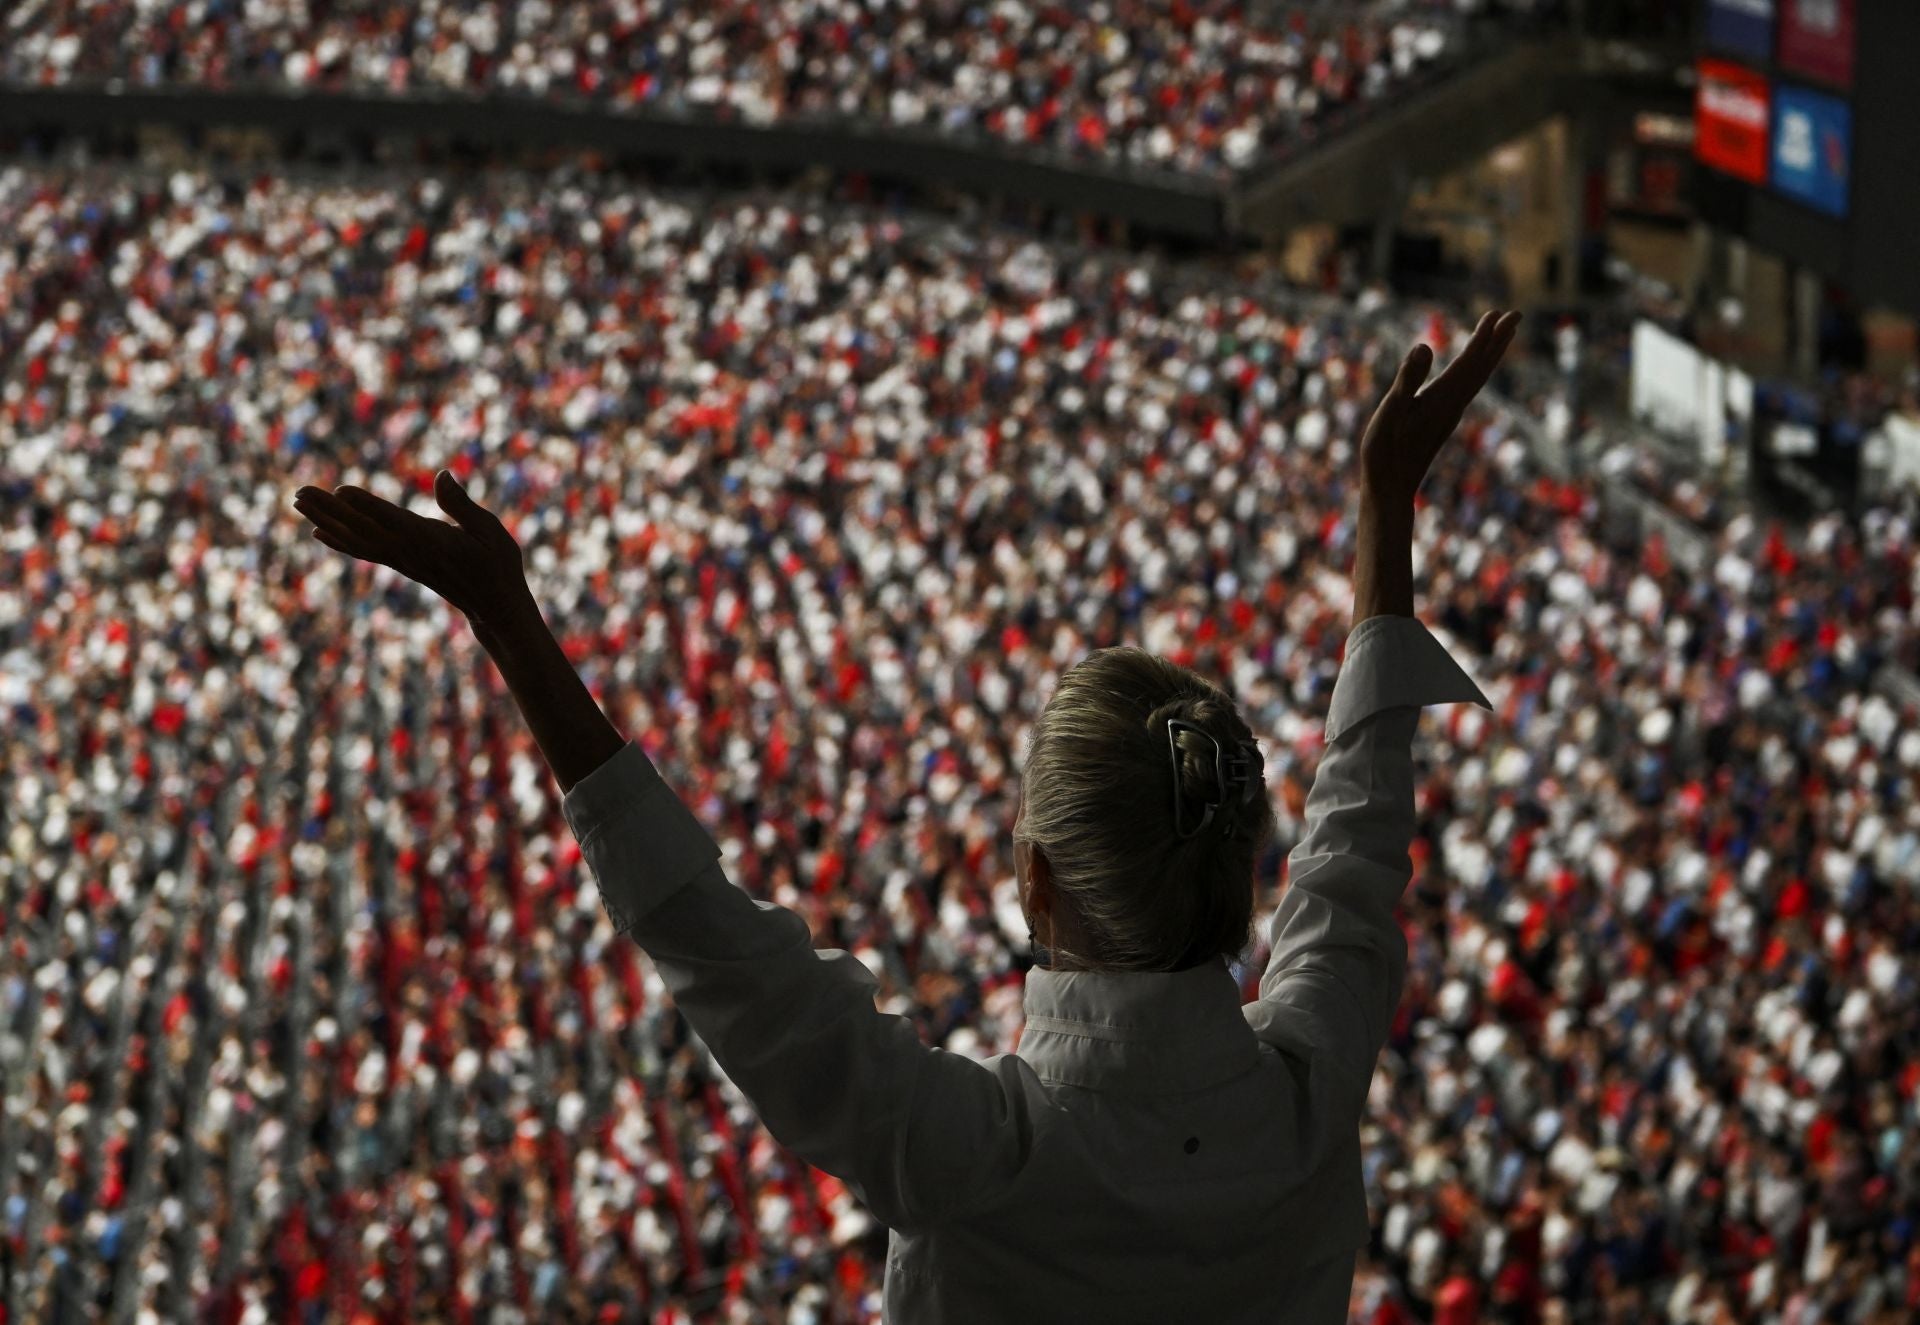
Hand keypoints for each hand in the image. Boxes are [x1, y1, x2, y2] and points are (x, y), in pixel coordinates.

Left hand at [292, 470, 532, 625]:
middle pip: (364, 529)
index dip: (368, 506)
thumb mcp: (491, 532)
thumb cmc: (498, 566)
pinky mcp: (401, 564)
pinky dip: (339, 541)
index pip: (395, 521)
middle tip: (299, 492)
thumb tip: (442, 475)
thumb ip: (462, 506)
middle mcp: (411, 552)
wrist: (494, 608)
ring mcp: (403, 560)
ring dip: (325, 521)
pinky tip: (318, 532)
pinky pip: (364, 551)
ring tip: (298, 502)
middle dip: (331, 510)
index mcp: (433, 542)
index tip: (340, 490)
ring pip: (357, 539)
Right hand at [1359, 309, 1520, 511]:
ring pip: (1477, 379)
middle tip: (1517, 315)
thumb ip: (1408, 379)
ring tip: (1501, 335)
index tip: (1499, 313)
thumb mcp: (1390, 412)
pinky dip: (1475, 372)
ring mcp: (1448, 414)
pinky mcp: (1441, 421)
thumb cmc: (1385, 452)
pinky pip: (1467, 389)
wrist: (1391, 490)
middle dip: (1498, 341)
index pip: (1470, 362)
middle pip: (1482, 368)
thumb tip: (1425, 346)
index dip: (1484, 337)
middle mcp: (1452, 405)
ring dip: (1490, 355)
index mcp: (1442, 398)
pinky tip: (1471, 371)